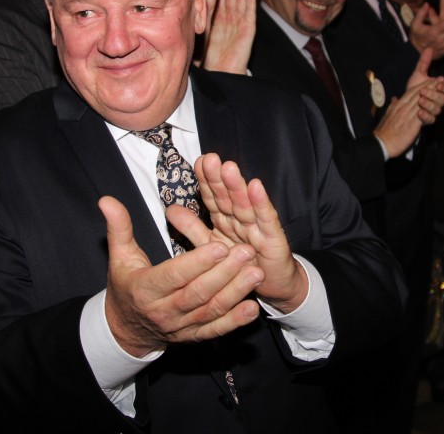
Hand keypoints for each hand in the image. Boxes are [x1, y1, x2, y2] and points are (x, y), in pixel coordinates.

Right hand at [100, 196, 262, 357]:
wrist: (126, 329)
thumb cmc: (126, 287)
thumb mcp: (119, 257)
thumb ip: (118, 228)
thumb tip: (106, 200)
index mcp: (146, 289)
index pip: (174, 275)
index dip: (197, 262)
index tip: (219, 245)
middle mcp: (164, 311)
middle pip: (198, 293)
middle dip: (224, 273)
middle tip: (247, 252)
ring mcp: (181, 326)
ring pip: (211, 310)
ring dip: (236, 293)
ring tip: (257, 273)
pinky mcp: (194, 336)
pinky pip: (216, 330)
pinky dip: (235, 321)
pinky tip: (252, 308)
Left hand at [168, 154, 307, 314]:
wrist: (272, 285)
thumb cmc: (242, 263)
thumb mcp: (211, 246)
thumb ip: (192, 228)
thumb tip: (169, 209)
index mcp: (225, 220)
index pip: (213, 198)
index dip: (205, 181)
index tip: (198, 163)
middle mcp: (241, 219)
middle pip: (227, 197)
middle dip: (218, 179)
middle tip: (210, 159)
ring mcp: (258, 227)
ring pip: (245, 204)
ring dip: (237, 186)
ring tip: (228, 168)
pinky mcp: (274, 239)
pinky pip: (266, 220)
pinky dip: (261, 203)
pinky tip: (256, 187)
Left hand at [200, 0, 255, 73]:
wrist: (221, 76)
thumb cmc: (209, 62)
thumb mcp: (198, 39)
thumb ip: (193, 24)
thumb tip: (178, 7)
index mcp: (218, 22)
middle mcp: (230, 21)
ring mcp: (240, 25)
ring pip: (240, 0)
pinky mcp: (247, 32)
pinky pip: (249, 12)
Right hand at [373, 49, 443, 156]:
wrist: (381, 143)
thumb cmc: (384, 131)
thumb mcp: (388, 115)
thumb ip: (393, 106)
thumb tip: (394, 99)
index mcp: (398, 105)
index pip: (411, 92)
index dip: (422, 85)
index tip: (430, 79)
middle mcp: (403, 108)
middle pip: (418, 94)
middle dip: (429, 85)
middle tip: (439, 78)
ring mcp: (407, 115)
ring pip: (421, 101)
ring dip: (432, 93)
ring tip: (440, 86)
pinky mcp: (412, 125)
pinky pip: (422, 114)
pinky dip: (429, 108)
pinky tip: (437, 104)